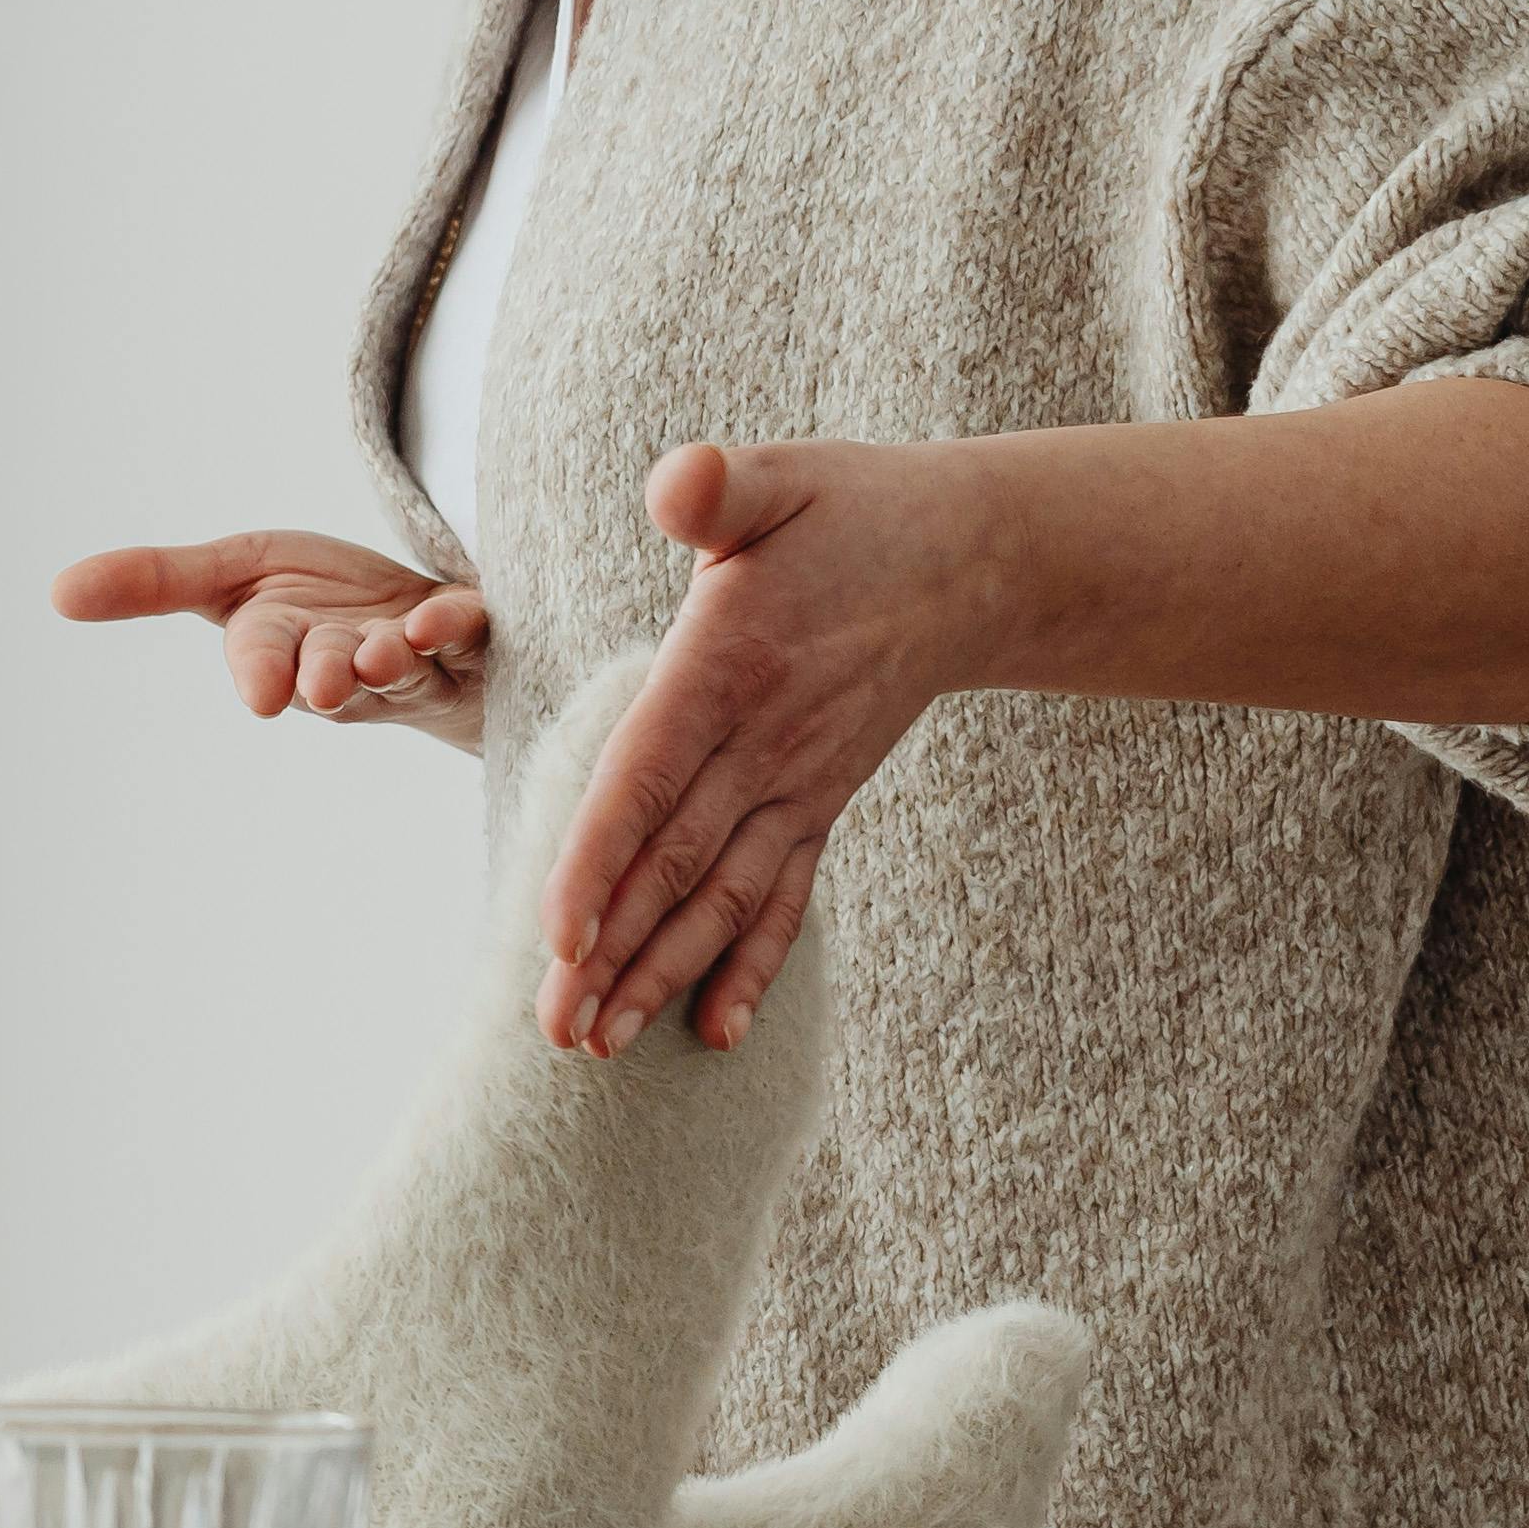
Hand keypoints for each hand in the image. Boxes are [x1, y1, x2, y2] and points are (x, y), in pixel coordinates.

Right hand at [51, 527, 492, 731]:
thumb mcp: (235, 575)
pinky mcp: (472, 637)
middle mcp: (345, 663)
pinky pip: (469, 637)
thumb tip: (55, 591)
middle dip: (330, 672)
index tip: (265, 694)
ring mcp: (412, 659)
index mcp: (283, 649)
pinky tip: (445, 615)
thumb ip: (155, 581)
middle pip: (334, 671)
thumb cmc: (324, 602)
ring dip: (394, 658)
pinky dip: (458, 625)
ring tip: (389, 649)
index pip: (264, 657)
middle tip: (329, 680)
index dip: (263, 671)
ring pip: (402, 667)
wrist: (426, 620)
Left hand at [543, 441, 1007, 1057]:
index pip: (651, 778)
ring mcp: (798, 784)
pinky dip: (751, 965)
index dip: (601, 859)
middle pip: (674, 863)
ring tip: (600, 1048)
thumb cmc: (852, 511)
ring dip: (660, 974)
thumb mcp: (781, 479)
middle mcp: (765, 744)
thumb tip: (679, 486)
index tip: (558, 937)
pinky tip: (714, 1032)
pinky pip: (783, 896)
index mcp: (729, 668)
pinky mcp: (820, 802)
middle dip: (612, 953)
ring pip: (721, 897)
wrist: (974, 559)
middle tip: (555, 1034)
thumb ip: (720, 486)